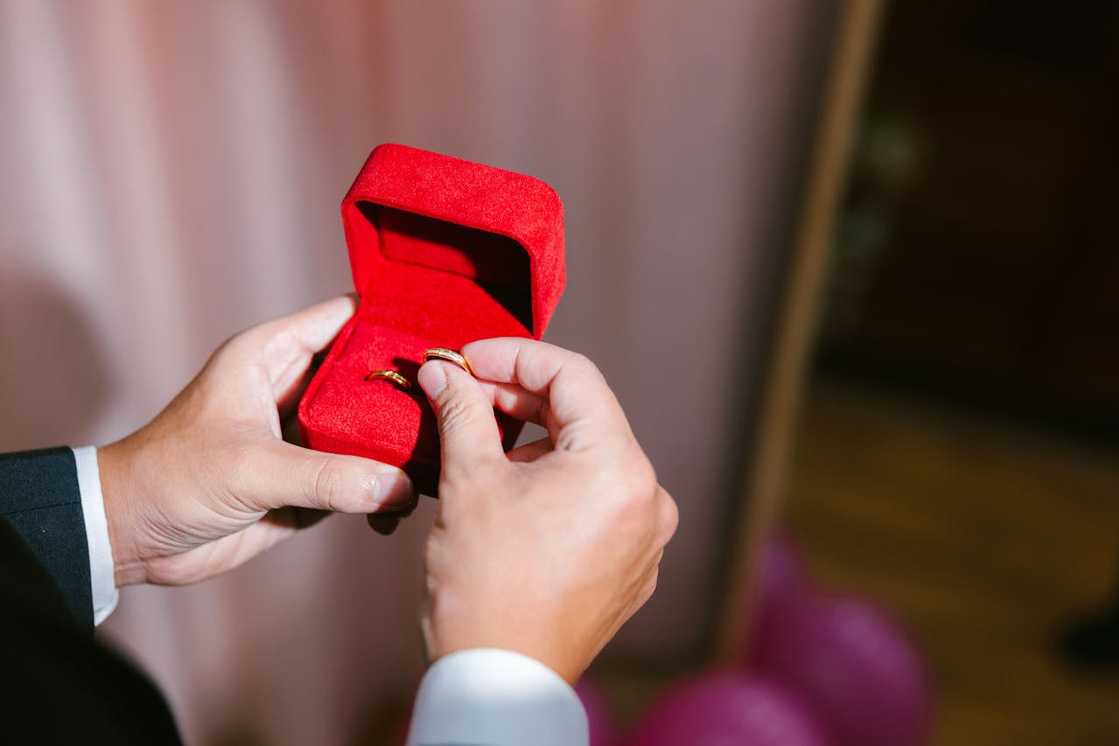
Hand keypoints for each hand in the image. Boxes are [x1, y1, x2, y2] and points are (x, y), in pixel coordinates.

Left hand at [99, 296, 415, 586]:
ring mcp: (303, 437)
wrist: (129, 537)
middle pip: (369, 377)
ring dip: (400, 446)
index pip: (345, 320)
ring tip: (444, 456)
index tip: (444, 336)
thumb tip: (401, 486)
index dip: (392, 323)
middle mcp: (294, 389)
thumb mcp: (252, 469)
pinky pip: (359, 478)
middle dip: (409, 392)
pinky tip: (404, 504)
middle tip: (461, 404)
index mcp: (271, 356)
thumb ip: (329, 477)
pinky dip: (382, 490)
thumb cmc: (171, 477)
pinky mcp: (308, 481)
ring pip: (369, 430)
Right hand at [417, 339, 677, 682]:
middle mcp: (648, 498)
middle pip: (585, 417)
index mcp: (619, 468)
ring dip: (536, 442)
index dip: (515, 356)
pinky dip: (557, 484)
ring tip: (482, 445)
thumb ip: (464, 411)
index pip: (573, 376)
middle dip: (521, 399)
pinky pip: (597, 502)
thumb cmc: (483, 586)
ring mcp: (645, 537)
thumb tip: (447, 373)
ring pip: (590, 460)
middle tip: (466, 392)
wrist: (499, 682)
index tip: (468, 359)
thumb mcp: (470, 482)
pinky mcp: (632, 566)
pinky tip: (511, 489)